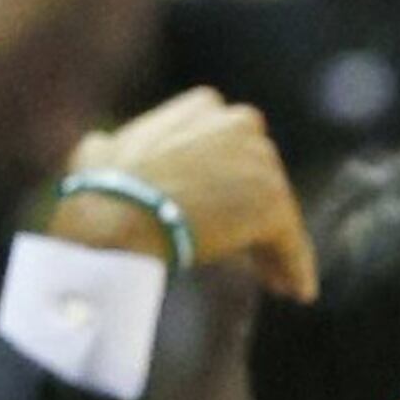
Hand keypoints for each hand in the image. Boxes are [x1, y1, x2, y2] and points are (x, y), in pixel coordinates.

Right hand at [51, 89, 315, 298]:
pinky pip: (292, 242)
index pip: (235, 148)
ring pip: (279, 212)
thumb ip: (121, 144)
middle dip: (257, 216)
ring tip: (277, 282)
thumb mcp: (103, 148)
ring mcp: (260, 160)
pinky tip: (297, 293)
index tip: (231, 215)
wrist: (118, 213)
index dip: (235, 184)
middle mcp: (238, 123)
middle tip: (258, 256)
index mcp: (203, 106)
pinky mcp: (273, 202)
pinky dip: (296, 268)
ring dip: (278, 248)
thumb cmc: (101, 188)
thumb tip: (104, 145)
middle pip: (262, 179)